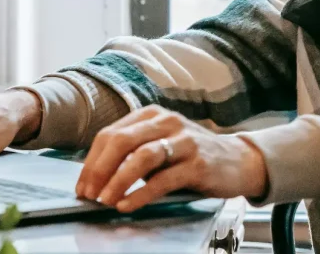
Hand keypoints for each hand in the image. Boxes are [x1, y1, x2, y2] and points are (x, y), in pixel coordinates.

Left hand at [76, 105, 266, 213]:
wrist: (237, 161)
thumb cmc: (191, 156)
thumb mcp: (160, 145)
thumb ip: (132, 153)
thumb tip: (95, 178)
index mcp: (152, 115)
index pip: (110, 134)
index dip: (91, 162)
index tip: (82, 187)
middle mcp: (167, 121)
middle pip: (121, 141)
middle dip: (99, 170)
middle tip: (89, 194)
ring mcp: (183, 140)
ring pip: (141, 157)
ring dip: (117, 181)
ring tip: (105, 200)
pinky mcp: (197, 163)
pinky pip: (162, 179)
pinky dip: (140, 194)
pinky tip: (128, 205)